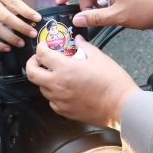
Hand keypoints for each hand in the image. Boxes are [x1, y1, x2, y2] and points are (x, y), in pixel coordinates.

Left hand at [26, 37, 140, 127]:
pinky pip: (52, 101)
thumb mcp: (99, 57)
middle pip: (32, 73)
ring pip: (41, 88)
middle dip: (32, 63)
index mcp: (65, 68)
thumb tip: (78, 40)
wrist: (121, 105)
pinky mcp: (65, 112)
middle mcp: (58, 85)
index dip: (41, 47)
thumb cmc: (113, 81)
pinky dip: (53, 94)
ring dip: (44, 79)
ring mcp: (60, 100)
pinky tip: (63, 89)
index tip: (44, 46)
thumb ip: (84, 47)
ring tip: (54, 74)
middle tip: (39, 59)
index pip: (42, 54)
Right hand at [55, 0, 152, 28]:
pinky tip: (112, 15)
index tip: (61, 2)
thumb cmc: (146, 8)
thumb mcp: (117, 16)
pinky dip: (105, 5)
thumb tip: (77, 19)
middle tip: (91, 18)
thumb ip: (94, 17)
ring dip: (96, 6)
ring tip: (105, 18)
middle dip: (85, 3)